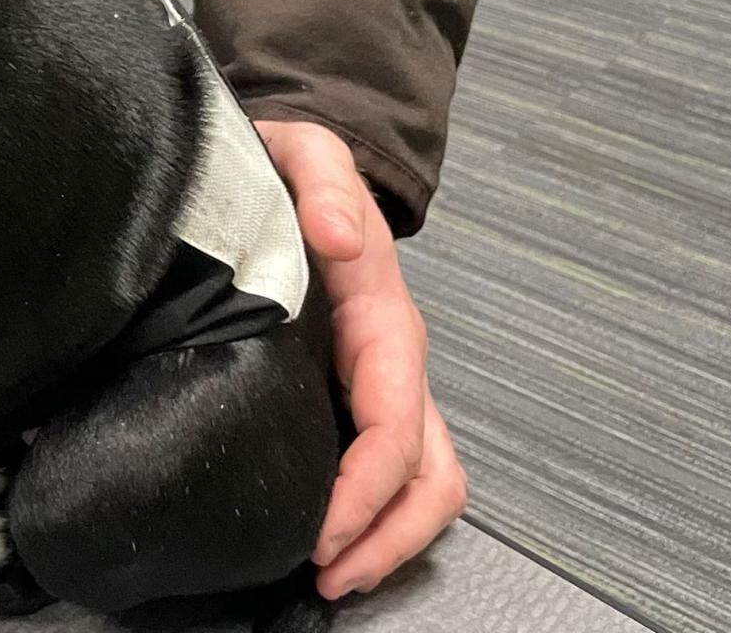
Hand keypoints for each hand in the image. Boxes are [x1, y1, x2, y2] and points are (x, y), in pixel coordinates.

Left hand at [254, 119, 468, 599]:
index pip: (394, 423)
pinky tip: (328, 536)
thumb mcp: (307, 153)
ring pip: (423, 484)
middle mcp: (396, 362)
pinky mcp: (361, 392)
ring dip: (388, 538)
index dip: (365, 488)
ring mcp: (385, 383)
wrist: (301, 164)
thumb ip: (324, 182)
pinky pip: (391, 469)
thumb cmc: (301, 168)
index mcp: (384, 318)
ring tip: (333, 575)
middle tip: (329, 577)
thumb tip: (340, 234)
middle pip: (429, 475)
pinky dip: (374, 515)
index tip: (322, 532)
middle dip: (387, 536)